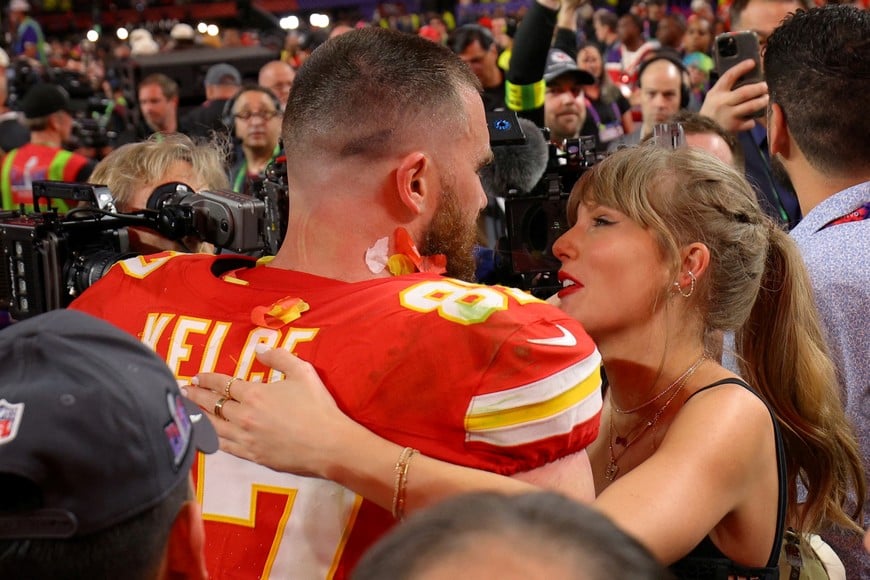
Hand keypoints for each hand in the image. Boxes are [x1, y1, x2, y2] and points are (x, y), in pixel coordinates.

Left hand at [185, 347, 350, 477]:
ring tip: (187, 410)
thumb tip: (259, 350)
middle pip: (213, 404)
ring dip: (198, 416)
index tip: (196, 376)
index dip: (207, 379)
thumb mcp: (302, 372)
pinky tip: (204, 435)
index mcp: (255, 394)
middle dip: (196, 396)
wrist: (329, 444)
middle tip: (183, 390)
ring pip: (213, 426)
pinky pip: (224, 446)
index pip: (223, 384)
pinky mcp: (252, 455)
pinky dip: (210, 439)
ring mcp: (246, 438)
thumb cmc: (318, 407)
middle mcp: (244, 416)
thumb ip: (279, 358)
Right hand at [699, 59, 767, 132]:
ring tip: (766, 99)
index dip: (741, 68)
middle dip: (758, 88)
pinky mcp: (734, 127)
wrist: (702, 134)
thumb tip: (749, 78)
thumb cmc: (712, 112)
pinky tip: (751, 120)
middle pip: (744, 92)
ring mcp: (728, 115)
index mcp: (716, 92)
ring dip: (761, 101)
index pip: (729, 76)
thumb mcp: (714, 98)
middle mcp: (722, 103)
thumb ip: (727, 89)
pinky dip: (752, 121)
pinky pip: (749, 122)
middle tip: (766, 86)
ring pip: (750, 106)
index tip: (753, 62)